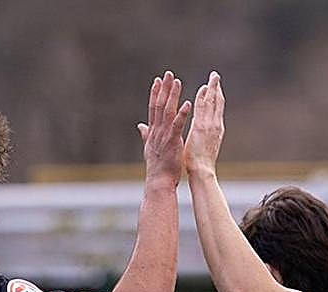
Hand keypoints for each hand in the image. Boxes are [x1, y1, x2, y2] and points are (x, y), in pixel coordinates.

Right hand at [139, 71, 190, 187]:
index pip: (153, 108)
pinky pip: (178, 125)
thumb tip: (140, 125)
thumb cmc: (157, 167)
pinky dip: (182, 113)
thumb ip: (146, 134)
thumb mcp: (149, 148)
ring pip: (167, 111)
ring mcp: (164, 135)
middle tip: (168, 74)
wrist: (159, 181)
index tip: (157, 80)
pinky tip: (187, 103)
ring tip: (177, 82)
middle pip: (159, 105)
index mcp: (153, 132)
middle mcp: (157, 131)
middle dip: (163, 89)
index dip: (155, 93)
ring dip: (172, 96)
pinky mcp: (173, 141)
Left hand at [183, 71, 223, 177]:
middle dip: (216, 88)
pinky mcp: (203, 127)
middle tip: (215, 75)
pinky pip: (204, 109)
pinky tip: (204, 88)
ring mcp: (210, 126)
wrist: (202, 171)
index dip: (213, 97)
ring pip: (213, 103)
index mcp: (214, 130)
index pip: (214, 110)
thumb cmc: (200, 164)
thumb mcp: (199, 145)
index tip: (211, 87)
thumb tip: (197, 128)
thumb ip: (199, 134)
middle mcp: (215, 126)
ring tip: (213, 77)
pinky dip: (205, 98)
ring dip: (213, 88)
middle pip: (217, 103)